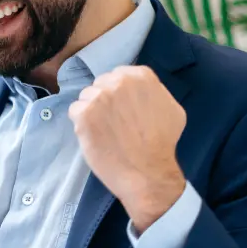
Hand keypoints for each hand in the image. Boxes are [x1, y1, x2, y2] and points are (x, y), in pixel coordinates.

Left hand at [68, 65, 186, 232]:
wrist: (147, 172)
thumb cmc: (162, 143)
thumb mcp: (171, 108)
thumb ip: (153, 92)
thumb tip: (140, 90)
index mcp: (141, 76)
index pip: (118, 75)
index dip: (117, 92)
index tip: (121, 108)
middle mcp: (118, 82)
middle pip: (100, 84)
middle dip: (104, 100)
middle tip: (112, 121)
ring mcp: (99, 97)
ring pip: (86, 97)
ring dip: (91, 111)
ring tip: (104, 130)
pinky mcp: (83, 114)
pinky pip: (75, 111)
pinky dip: (81, 123)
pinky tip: (94, 136)